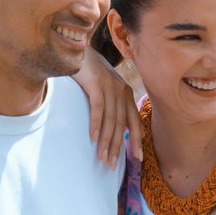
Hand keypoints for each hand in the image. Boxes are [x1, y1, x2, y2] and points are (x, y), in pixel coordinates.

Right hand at [73, 47, 141, 166]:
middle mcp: (121, 91)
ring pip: (110, 120)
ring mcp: (110, 87)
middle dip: (118, 147)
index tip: (137, 159)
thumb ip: (112, 105)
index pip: (134, 121)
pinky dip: (96, 124)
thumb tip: (113, 128)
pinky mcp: (96, 84)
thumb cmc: (90, 72)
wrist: (78, 49)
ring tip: (102, 158)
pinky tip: (93, 138)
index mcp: (126, 94)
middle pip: (121, 125)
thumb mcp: (105, 88)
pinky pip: (98, 108)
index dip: (137, 140)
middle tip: (112, 165)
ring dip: (106, 141)